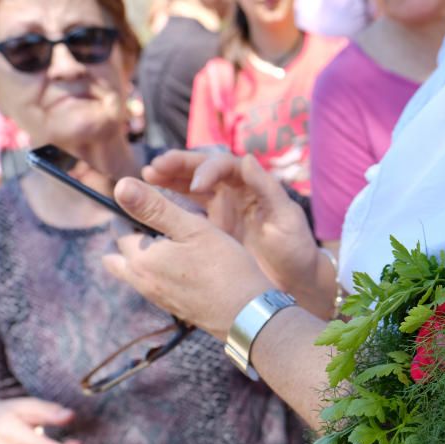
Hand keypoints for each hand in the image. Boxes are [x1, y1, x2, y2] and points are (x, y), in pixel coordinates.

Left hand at [103, 177, 275, 340]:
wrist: (247, 314)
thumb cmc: (224, 267)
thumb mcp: (193, 228)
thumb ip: (155, 207)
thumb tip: (121, 187)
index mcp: (141, 258)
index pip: (118, 226)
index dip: (132, 210)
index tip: (154, 203)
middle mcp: (141, 281)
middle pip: (118, 254)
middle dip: (130, 236)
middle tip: (159, 223)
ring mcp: (156, 298)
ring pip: (134, 272)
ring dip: (144, 256)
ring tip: (175, 242)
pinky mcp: (173, 308)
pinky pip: (153, 285)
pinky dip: (160, 272)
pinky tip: (187, 264)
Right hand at [142, 151, 318, 292]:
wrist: (295, 283)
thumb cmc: (296, 250)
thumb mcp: (287, 218)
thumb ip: (268, 189)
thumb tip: (248, 158)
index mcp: (251, 185)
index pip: (223, 166)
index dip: (207, 170)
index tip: (196, 185)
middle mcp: (233, 192)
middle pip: (199, 170)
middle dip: (177, 166)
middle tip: (154, 168)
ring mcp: (220, 210)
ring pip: (188, 187)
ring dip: (167, 181)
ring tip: (148, 178)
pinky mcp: (210, 230)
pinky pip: (186, 213)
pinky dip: (169, 208)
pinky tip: (152, 208)